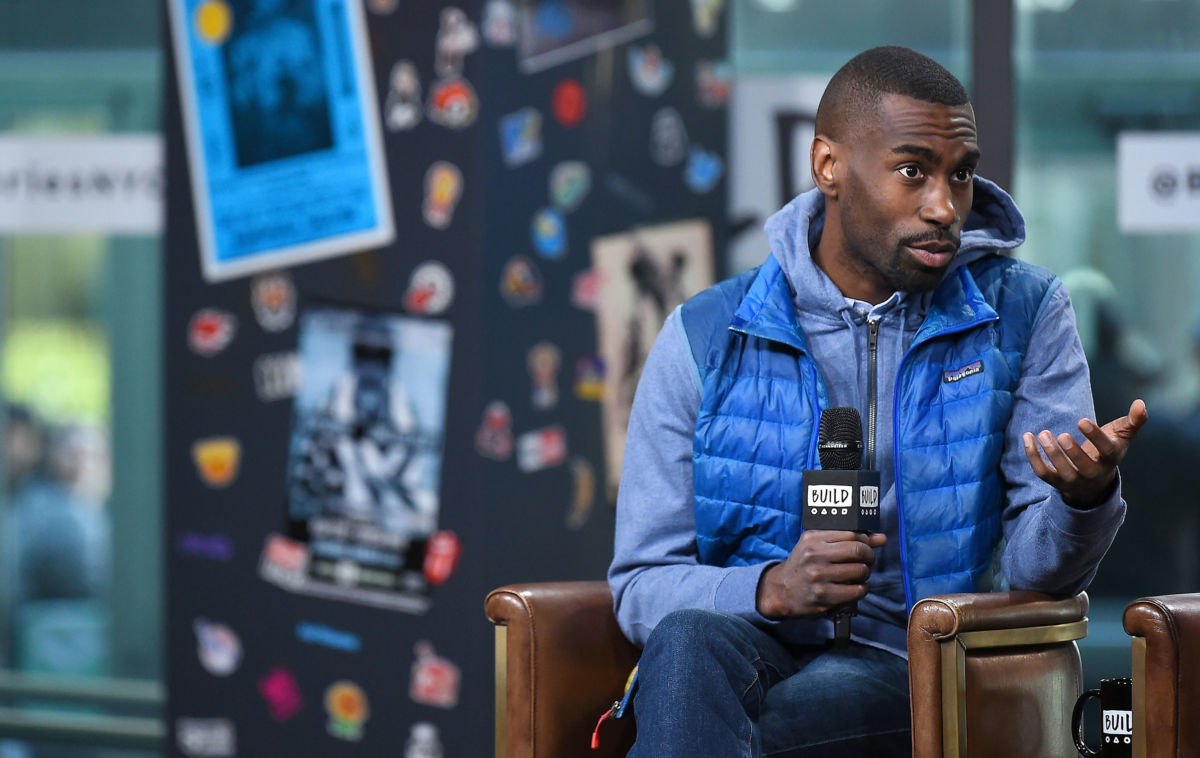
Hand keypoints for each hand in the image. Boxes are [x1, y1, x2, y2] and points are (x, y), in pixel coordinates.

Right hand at [756, 530, 886, 618]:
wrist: (780, 590)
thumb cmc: (803, 565)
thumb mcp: (818, 546)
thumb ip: (848, 540)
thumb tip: (882, 538)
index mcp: (813, 539)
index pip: (852, 534)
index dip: (866, 542)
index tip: (865, 548)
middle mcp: (814, 555)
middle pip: (858, 551)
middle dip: (869, 557)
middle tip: (866, 562)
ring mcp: (818, 576)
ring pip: (860, 571)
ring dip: (865, 575)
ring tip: (858, 576)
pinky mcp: (823, 596)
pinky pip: (856, 590)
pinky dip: (861, 589)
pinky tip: (853, 588)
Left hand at [1022, 398, 1148, 508]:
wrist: (1095, 482)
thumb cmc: (1108, 451)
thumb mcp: (1122, 436)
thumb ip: (1134, 420)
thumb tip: (1141, 403)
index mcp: (1110, 459)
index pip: (1106, 451)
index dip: (1094, 437)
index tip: (1082, 421)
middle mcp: (1093, 473)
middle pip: (1083, 468)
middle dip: (1072, 452)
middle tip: (1061, 435)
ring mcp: (1074, 480)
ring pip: (1061, 472)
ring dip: (1050, 454)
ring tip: (1044, 433)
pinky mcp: (1056, 482)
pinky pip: (1042, 472)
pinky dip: (1033, 456)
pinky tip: (1027, 437)